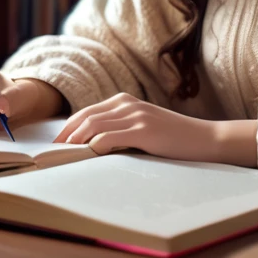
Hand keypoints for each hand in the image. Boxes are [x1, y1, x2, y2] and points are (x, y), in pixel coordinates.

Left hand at [54, 93, 225, 161]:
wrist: (205, 139)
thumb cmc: (173, 138)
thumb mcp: (143, 127)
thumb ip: (120, 129)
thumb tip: (90, 145)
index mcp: (124, 101)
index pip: (86, 112)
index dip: (67, 128)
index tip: (56, 144)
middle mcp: (127, 104)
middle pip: (85, 117)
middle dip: (65, 135)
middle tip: (52, 152)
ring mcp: (136, 116)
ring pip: (93, 126)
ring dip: (75, 141)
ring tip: (64, 156)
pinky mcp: (144, 131)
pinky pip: (110, 137)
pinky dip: (94, 146)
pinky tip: (88, 155)